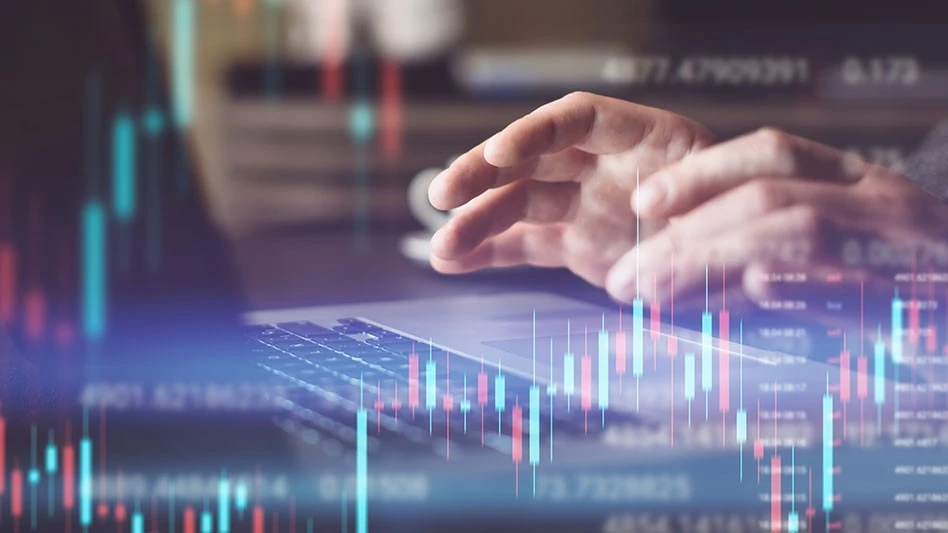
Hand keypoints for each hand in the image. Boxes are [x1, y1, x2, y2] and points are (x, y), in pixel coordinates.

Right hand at [427, 92, 712, 285]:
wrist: (744, 261)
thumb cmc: (740, 220)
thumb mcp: (729, 202)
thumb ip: (691, 205)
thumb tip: (650, 214)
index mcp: (644, 138)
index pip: (577, 117)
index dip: (535, 131)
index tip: (501, 153)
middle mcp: (604, 165)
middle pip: (532, 158)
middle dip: (483, 173)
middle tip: (443, 193)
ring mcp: (585, 204)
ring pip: (518, 204)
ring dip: (476, 223)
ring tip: (442, 248)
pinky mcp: (574, 244)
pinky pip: (524, 243)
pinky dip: (490, 252)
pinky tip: (455, 260)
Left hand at [605, 127, 947, 318]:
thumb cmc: (909, 292)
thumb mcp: (853, 250)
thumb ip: (780, 245)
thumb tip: (688, 264)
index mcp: (861, 184)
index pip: (774, 153)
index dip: (701, 172)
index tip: (647, 201)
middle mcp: (879, 204)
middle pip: (764, 195)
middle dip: (681, 234)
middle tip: (623, 276)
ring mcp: (895, 251)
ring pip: (783, 231)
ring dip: (701, 262)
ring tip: (646, 294)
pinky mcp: (901, 304)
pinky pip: (821, 289)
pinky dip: (758, 294)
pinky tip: (709, 313)